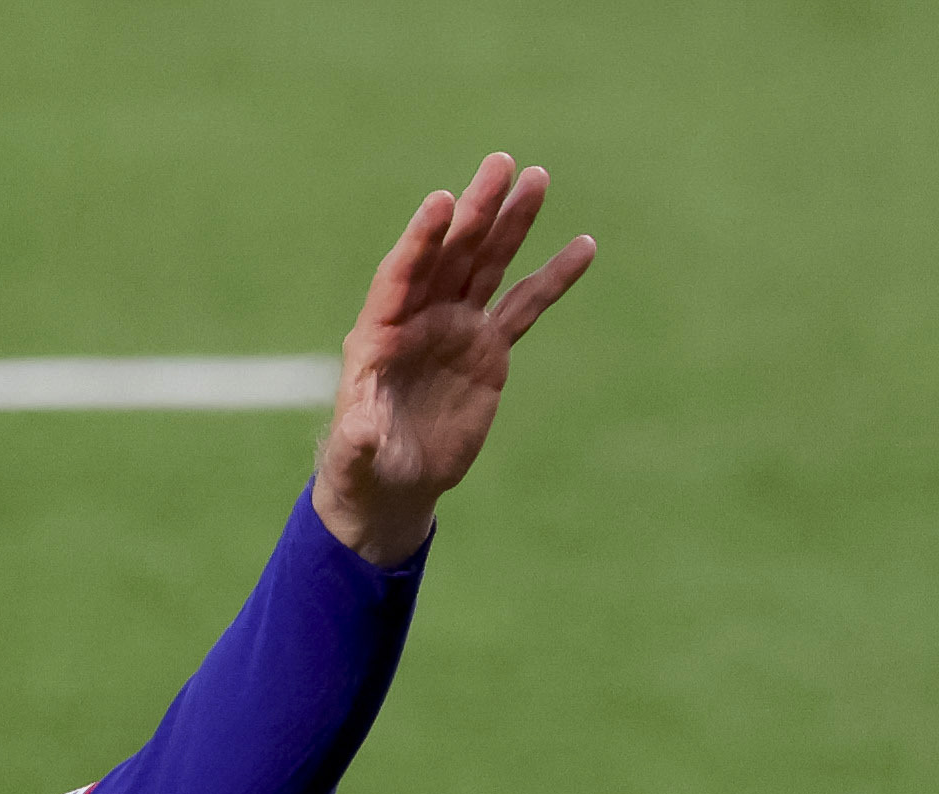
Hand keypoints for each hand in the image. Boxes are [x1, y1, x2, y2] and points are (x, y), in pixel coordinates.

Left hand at [314, 153, 596, 565]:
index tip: (442, 201)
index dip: (421, 239)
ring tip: (537, 178)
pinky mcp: (487, 350)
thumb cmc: (361, 468)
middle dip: (475, 211)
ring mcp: (456, 328)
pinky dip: (553, 278)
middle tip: (501, 163)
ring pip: (487, 265)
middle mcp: (420, 318)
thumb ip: (357, 437)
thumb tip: (358, 429)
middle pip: (450, 254)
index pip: (402, 274)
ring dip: (511, 223)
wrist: (391, 486)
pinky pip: (525, 306)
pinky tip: (583, 246)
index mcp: (380, 332)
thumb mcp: (355, 456)